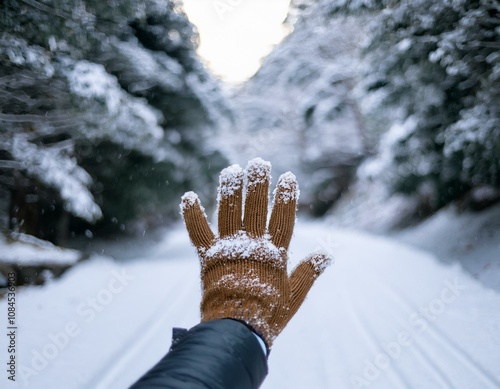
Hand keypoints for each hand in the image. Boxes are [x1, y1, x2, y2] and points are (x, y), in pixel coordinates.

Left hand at [180, 158, 331, 348]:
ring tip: (232, 170)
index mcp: (274, 253)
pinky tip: (188, 196)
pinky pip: (198, 232)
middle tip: (259, 163)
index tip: (288, 177)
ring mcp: (228, 249)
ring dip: (230, 189)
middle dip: (258, 184)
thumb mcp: (294, 295)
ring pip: (229, 212)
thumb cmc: (268, 314)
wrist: (236, 329)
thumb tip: (328, 254)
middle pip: (255, 208)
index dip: (286, 197)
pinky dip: (192, 215)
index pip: (282, 218)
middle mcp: (251, 245)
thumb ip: (309, 272)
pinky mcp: (208, 257)